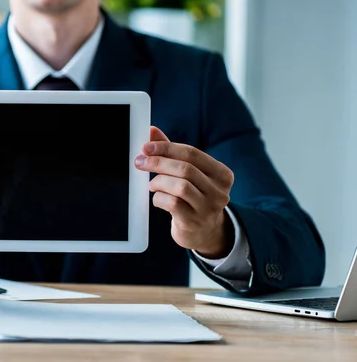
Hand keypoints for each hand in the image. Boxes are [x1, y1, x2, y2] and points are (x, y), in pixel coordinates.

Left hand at [134, 127, 234, 258]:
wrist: (203, 231)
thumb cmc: (193, 196)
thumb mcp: (189, 173)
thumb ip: (172, 152)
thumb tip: (152, 131)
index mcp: (222, 174)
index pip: (192, 153)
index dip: (166, 148)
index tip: (146, 147)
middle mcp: (219, 191)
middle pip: (185, 169)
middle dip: (158, 163)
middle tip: (140, 162)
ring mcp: (208, 208)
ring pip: (180, 186)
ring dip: (159, 182)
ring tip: (152, 184)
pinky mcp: (194, 222)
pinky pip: (172, 204)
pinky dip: (159, 198)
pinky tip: (158, 199)